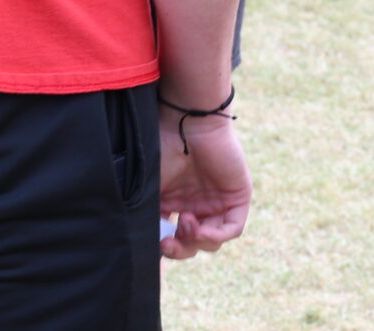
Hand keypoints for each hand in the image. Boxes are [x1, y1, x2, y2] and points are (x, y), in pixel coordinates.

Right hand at [159, 107, 251, 258]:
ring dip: (196, 241)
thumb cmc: (162, 148)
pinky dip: (215, 236)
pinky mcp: (237, 196)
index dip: (166, 250)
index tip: (156, 246)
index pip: (174, 239)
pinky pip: (232, 229)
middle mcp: (197, 204)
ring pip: (211, 241)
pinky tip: (200, 228)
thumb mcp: (148, 188)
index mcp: (175, 203)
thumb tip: (137, 245)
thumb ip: (147, 216)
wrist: (186, 122)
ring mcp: (218, 201)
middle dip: (180, 250)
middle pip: (193, 245)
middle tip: (168, 242)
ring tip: (185, 222)